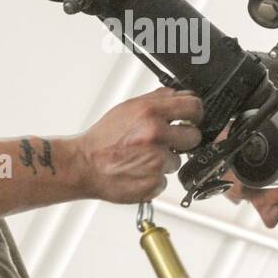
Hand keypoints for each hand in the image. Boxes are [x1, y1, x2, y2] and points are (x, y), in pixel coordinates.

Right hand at [76, 88, 203, 202]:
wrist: (84, 165)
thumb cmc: (103, 139)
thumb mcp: (127, 108)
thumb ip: (156, 100)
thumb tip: (177, 94)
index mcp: (150, 112)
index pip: (193, 106)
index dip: (194, 113)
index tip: (191, 118)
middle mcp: (154, 134)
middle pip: (194, 136)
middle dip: (183, 139)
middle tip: (166, 141)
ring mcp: (156, 160)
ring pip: (177, 160)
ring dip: (164, 161)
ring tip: (143, 158)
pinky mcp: (153, 183)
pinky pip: (165, 180)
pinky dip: (154, 178)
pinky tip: (138, 171)